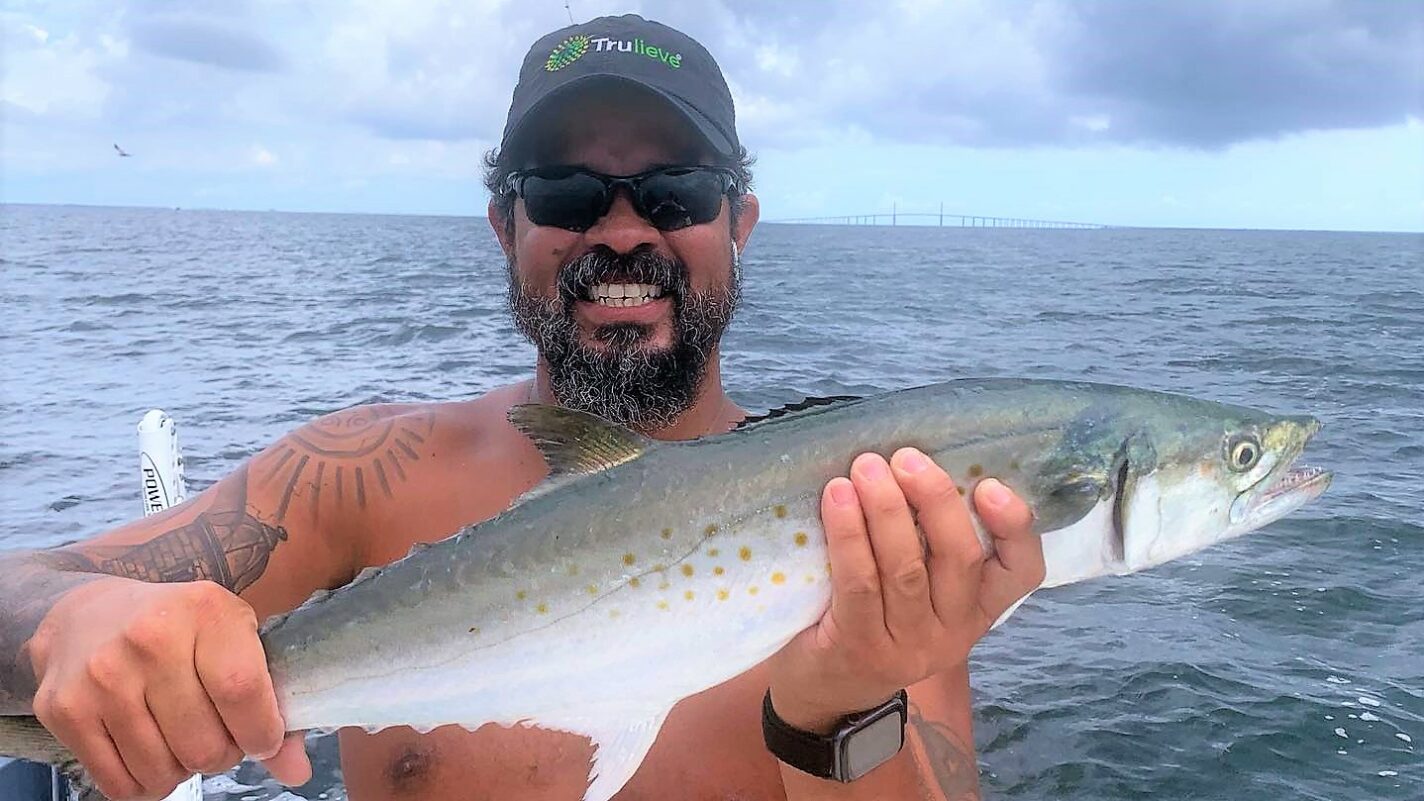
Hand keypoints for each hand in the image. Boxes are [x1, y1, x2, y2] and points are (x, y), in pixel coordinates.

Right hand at [26, 578, 309, 799]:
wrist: (86, 614)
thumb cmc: (179, 628)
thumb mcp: (233, 638)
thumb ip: (269, 701)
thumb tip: (296, 771)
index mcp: (205, 610)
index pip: (242, 692)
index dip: (260, 733)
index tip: (262, 740)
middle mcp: (149, 638)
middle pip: (202, 744)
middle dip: (220, 755)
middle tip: (214, 735)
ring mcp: (102, 675)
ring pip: (161, 771)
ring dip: (180, 770)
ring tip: (179, 738)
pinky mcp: (64, 709)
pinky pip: (118, 784)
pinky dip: (143, 782)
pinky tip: (148, 749)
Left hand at [767, 448, 1045, 731]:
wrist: (824, 688)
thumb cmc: (873, 616)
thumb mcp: (917, 589)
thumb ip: (928, 541)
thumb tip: (914, 462)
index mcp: (977, 610)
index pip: (1022, 571)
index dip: (1014, 526)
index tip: (988, 485)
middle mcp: (953, 632)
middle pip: (958, 558)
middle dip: (934, 499)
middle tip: (905, 458)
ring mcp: (908, 646)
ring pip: (906, 567)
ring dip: (886, 509)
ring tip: (866, 468)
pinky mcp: (861, 648)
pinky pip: (859, 582)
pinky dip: (849, 534)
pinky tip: (837, 498)